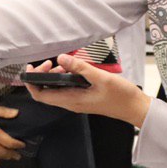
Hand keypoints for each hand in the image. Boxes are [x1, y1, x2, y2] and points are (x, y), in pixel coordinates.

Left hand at [23, 54, 151, 126]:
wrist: (135, 108)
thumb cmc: (121, 96)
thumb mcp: (101, 78)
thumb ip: (80, 68)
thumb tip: (61, 58)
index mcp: (72, 100)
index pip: (41, 95)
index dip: (31, 83)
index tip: (31, 68)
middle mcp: (71, 102)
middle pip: (46, 91)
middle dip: (43, 75)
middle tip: (50, 62)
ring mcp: (76, 100)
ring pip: (56, 89)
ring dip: (55, 75)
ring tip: (63, 63)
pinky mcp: (83, 97)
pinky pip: (66, 88)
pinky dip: (65, 77)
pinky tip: (73, 68)